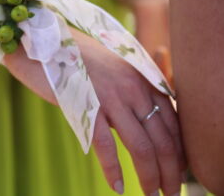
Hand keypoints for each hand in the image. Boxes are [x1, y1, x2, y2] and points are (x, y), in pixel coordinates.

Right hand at [5, 28, 185, 194]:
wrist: (45, 43)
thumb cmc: (77, 60)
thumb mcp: (113, 72)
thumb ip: (130, 92)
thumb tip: (139, 123)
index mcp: (142, 79)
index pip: (172, 122)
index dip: (178, 151)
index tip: (177, 172)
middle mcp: (133, 88)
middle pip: (162, 138)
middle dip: (170, 170)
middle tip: (170, 192)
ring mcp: (111, 97)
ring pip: (141, 146)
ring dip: (149, 176)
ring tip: (151, 195)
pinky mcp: (87, 106)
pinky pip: (106, 145)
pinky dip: (113, 170)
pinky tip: (117, 187)